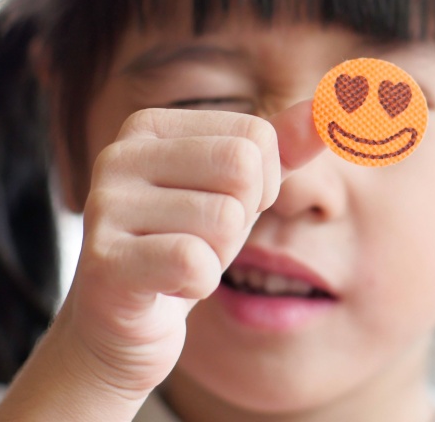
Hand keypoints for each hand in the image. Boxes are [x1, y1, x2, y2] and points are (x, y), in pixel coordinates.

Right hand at [0, 100, 322, 420]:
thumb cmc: (183, 247)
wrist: (119, 327)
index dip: (263, 184)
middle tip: (204, 240)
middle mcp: (120, 154)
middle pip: (242, 167)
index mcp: (151, 126)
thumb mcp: (239, 193)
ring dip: (218, 255)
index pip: (255, 135)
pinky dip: (199, 284)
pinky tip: (169, 286)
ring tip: (180, 263)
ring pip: (223, 219)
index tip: (227, 208)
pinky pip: (195, 262)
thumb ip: (284, 148)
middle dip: (242, 218)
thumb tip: (329, 107)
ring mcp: (106, 206)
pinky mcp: (105, 260)